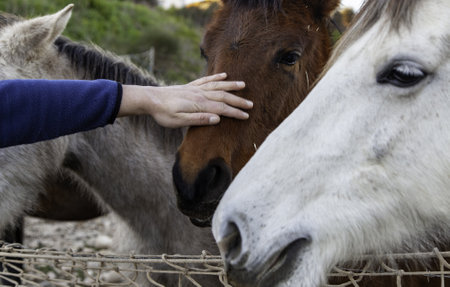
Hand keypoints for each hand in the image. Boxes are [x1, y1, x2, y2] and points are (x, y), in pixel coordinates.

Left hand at [119, 73, 251, 127]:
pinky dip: (216, 77)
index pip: (221, 109)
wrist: (149, 99)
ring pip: (217, 85)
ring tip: (243, 85)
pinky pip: (206, 80)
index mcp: (199, 104)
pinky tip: (223, 75)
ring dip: (231, 85)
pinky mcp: (190, 86)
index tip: (246, 116)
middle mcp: (200, 94)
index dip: (235, 113)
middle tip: (251, 104)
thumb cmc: (163, 113)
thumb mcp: (179, 121)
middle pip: (223, 96)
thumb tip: (217, 119)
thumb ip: (198, 120)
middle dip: (238, 101)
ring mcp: (195, 88)